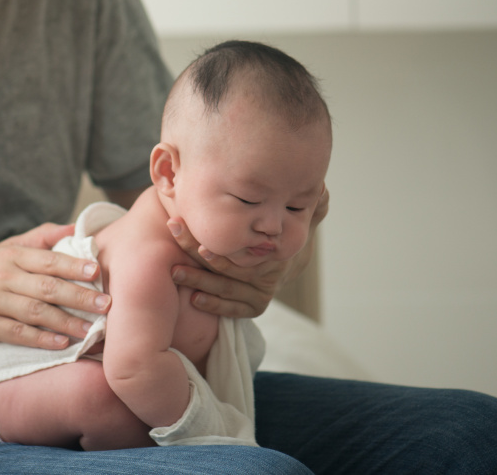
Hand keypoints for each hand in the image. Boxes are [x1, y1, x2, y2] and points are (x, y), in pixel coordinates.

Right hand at [0, 223, 111, 351]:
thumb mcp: (4, 249)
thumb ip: (40, 238)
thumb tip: (75, 228)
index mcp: (11, 255)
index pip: (48, 258)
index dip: (74, 264)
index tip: (98, 272)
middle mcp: (3, 276)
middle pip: (47, 285)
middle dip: (79, 295)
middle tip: (105, 305)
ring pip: (35, 311)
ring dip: (66, 321)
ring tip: (90, 329)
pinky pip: (17, 333)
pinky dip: (40, 338)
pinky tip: (60, 344)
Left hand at [169, 183, 328, 318]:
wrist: (289, 257)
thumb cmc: (287, 227)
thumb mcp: (302, 212)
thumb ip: (310, 201)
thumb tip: (320, 187)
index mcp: (278, 251)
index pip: (246, 250)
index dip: (224, 247)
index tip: (203, 244)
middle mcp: (269, 274)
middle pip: (230, 266)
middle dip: (198, 253)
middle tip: (175, 237)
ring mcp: (261, 292)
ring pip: (226, 288)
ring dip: (198, 280)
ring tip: (175, 271)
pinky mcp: (254, 306)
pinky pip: (233, 309)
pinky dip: (214, 305)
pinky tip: (193, 299)